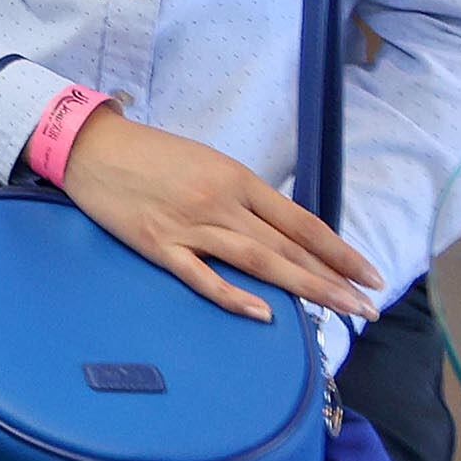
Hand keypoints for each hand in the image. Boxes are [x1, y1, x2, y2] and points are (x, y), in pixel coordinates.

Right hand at [58, 107, 379, 323]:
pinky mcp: (158, 245)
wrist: (90, 146)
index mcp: (236, 179)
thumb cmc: (151, 153)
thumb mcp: (207, 163)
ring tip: (340, 311)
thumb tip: (283, 234)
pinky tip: (262, 313)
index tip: (371, 276)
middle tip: (369, 307)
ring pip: (257, 263)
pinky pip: (201, 275)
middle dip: (333, 280)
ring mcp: (189, 226)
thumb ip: (244, 197)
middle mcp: (220, 203)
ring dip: (304, 289)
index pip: (300, 223)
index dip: (339, 252)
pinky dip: (232, 295)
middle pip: (287, 248)